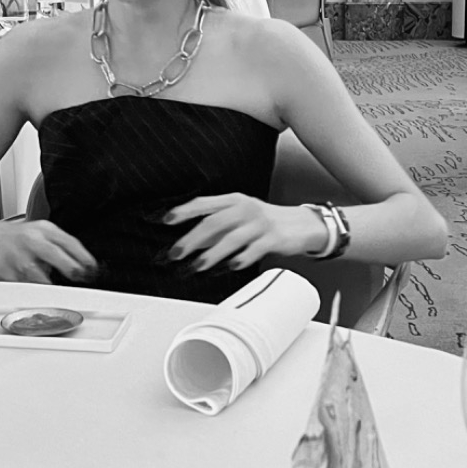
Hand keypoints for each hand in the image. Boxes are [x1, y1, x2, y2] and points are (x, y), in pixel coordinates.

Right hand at [0, 218, 97, 283]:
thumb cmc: (18, 236)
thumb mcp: (41, 231)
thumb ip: (60, 244)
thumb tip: (83, 263)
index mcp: (44, 230)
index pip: (70, 243)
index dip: (85, 258)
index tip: (93, 269)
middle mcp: (33, 241)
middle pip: (58, 257)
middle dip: (73, 271)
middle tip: (81, 279)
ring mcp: (20, 258)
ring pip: (43, 278)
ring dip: (54, 286)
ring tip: (59, 288)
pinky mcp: (9, 274)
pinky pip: (27, 287)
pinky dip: (35, 290)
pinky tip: (37, 286)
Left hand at [164, 194, 326, 271]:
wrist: (301, 225)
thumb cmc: (265, 222)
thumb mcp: (240, 217)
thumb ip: (215, 228)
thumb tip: (188, 243)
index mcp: (233, 200)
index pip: (203, 203)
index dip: (183, 212)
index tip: (164, 220)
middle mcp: (245, 208)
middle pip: (213, 222)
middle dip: (191, 240)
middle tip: (176, 253)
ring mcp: (260, 223)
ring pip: (231, 238)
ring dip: (211, 254)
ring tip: (197, 266)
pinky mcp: (273, 238)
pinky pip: (253, 250)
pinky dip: (239, 259)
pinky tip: (229, 267)